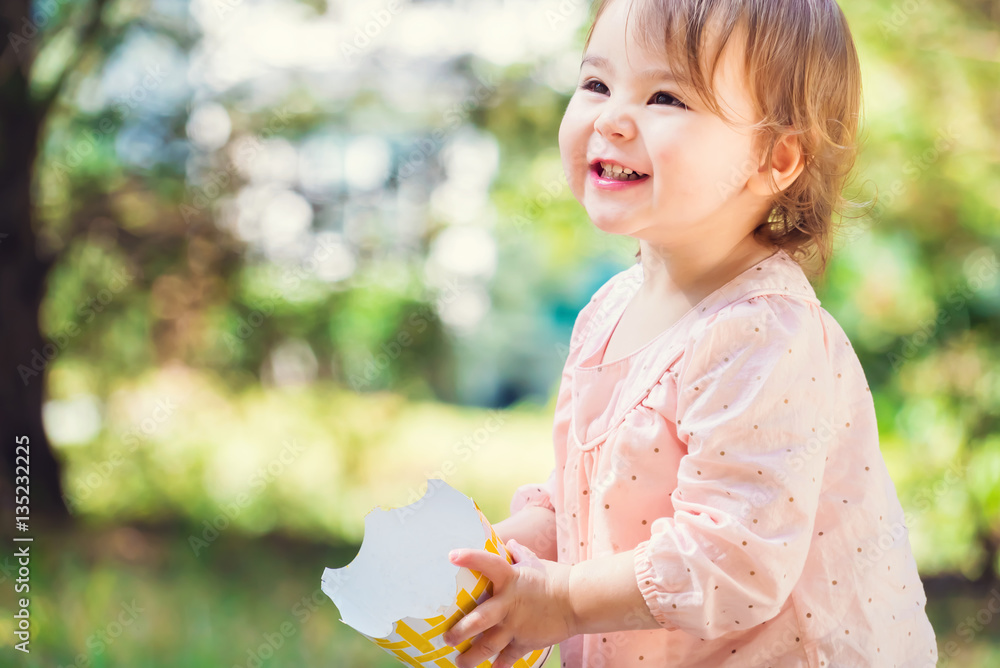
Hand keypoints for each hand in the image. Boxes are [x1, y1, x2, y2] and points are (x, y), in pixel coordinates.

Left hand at [442, 539, 575, 667]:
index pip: (487, 563)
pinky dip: (499, 665)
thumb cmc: (554, 577)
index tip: (451, 556)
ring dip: (471, 657)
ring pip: (488, 646)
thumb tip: (509, 543)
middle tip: (446, 637)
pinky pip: (508, 657)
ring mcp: (516, 625)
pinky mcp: (526, 642)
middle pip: (479, 620)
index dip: (470, 558)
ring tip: (459, 662)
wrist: (578, 600)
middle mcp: (509, 603)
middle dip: (460, 631)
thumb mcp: (534, 562)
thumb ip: (518, 554)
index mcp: (510, 578)